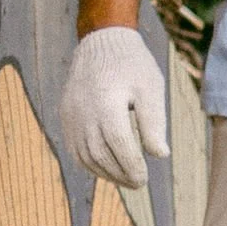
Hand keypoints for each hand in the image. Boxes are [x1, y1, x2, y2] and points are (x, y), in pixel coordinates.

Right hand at [62, 25, 170, 189]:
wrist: (102, 41)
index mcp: (106, 104)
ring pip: (85, 155)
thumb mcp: (150, 87)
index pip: (118, 145)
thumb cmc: (132, 64)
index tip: (144, 180)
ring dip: (105, 172)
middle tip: (138, 184)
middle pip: (100, 154)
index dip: (131, 166)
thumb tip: (160, 155)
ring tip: (125, 179)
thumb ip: (154, 122)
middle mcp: (84, 112)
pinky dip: (90, 163)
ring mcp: (71, 115)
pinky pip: (75, 147)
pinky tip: (106, 168)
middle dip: (120, 174)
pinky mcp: (66, 115)